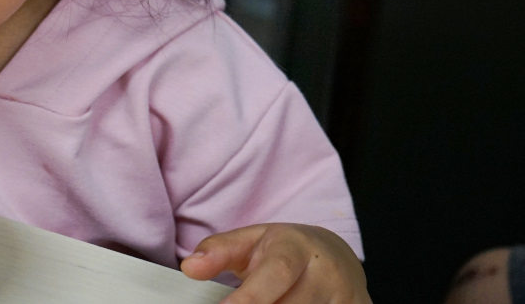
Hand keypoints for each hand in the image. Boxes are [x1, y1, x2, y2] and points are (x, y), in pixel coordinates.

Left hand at [181, 223, 369, 303]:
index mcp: (297, 248)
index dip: (251, 298)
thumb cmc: (284, 250)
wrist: (335, 254)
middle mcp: (327, 272)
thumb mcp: (250, 240)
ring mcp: (348, 297)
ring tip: (272, 299)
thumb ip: (218, 251)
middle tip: (240, 302)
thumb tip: (190, 267)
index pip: (276, 275)